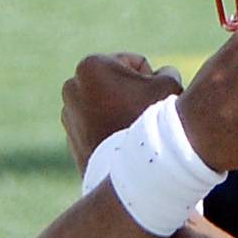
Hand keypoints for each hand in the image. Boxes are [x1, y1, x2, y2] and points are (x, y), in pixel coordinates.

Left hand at [61, 53, 182, 172]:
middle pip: (117, 82)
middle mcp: (72, 85)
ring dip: (121, 111)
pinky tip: (124, 144)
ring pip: (106, 103)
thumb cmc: (154, 123)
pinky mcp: (71, 136)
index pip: (135, 62)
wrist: (136, 175)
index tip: (153, 99)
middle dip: (133, 94)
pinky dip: (110, 129)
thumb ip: (166, 71)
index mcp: (92, 65)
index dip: (152, 80)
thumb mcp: (170, 85)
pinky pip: (98, 126)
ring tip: (134, 131)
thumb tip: (159, 75)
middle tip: (145, 115)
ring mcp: (68, 113)